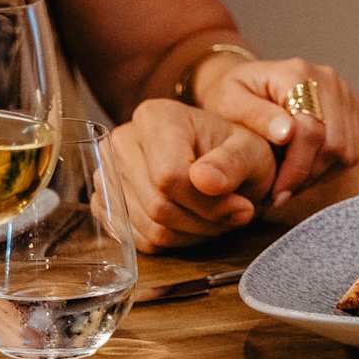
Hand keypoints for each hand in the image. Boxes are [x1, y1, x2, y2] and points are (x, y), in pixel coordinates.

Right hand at [112, 99, 278, 250]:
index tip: (240, 207)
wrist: (222, 163)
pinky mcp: (109, 204)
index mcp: (155, 118)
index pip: (169, 176)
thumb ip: (232, 164)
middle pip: (158, 205)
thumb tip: (204, 180)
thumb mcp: (250, 152)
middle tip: (232, 214)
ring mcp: (110, 174)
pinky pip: (141, 240)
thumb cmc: (237, 153)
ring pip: (150, 228)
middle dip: (203, 221)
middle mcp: (123, 142)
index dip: (207, 203)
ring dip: (192, 233)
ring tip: (215, 217)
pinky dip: (173, 240)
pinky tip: (192, 222)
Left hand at [194, 54, 358, 206]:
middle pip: (335, 144)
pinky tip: (301, 169)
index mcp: (298, 74)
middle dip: (307, 176)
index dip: (295, 168)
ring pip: (347, 151)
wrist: (246, 82)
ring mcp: (344, 94)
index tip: (276, 193)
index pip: (310, 131)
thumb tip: (287, 133)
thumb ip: (256, 115)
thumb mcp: (229, 101)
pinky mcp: (350, 110)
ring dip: (318, 174)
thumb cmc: (232, 94)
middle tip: (280, 193)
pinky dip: (328, 168)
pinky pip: (351, 151)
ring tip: (288, 181)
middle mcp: (328, 80)